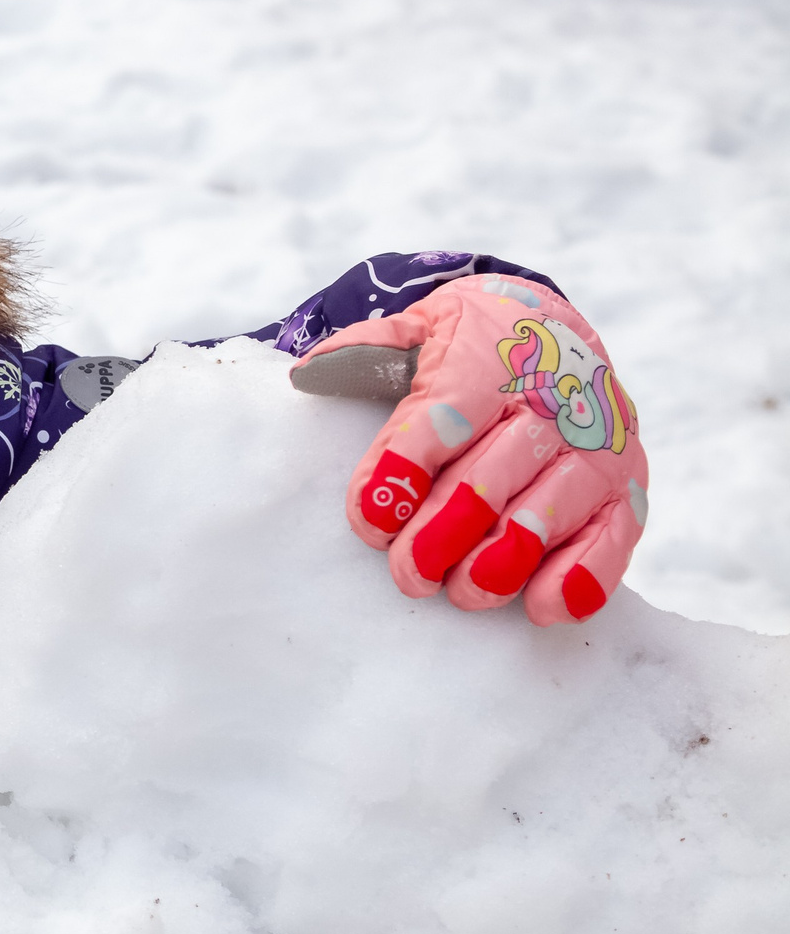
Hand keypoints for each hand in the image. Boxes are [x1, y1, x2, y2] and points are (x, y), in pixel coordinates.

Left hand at [290, 274, 645, 623]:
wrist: (552, 332)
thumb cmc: (468, 345)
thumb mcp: (417, 327)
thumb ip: (366, 351)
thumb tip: (308, 373)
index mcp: (492, 359)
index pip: (445, 416)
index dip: (405, 468)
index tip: (371, 517)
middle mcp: (552, 402)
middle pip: (494, 475)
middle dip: (444, 531)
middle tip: (409, 570)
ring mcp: (595, 446)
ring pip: (550, 511)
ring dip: (503, 561)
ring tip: (462, 592)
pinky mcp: (625, 485)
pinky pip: (614, 535)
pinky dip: (582, 576)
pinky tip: (539, 606)